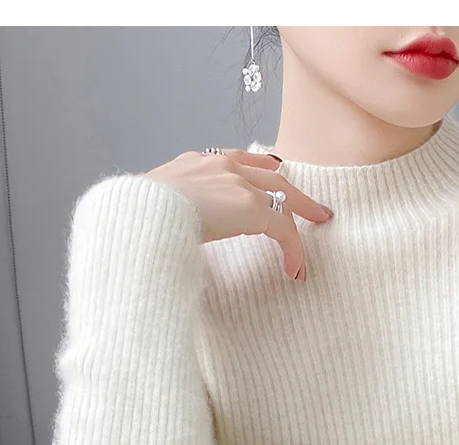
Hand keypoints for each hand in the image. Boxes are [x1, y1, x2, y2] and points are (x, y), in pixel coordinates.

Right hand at [143, 148, 333, 278]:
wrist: (139, 214)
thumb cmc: (138, 218)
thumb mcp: (153, 208)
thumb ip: (169, 213)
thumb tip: (162, 233)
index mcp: (196, 163)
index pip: (237, 160)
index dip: (259, 171)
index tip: (273, 177)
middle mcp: (220, 164)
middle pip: (269, 172)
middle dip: (293, 189)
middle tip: (313, 204)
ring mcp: (237, 182)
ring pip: (283, 196)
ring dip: (303, 213)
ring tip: (320, 225)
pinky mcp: (251, 206)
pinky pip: (284, 229)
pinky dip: (294, 250)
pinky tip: (295, 270)